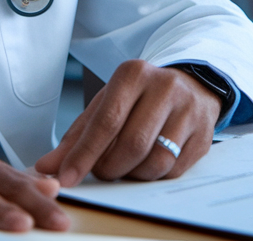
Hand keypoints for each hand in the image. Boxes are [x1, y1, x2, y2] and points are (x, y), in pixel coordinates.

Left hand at [35, 59, 219, 185]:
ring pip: (156, 161)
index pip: (106, 121)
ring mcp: (189, 111)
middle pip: (132, 144)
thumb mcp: (106, 104)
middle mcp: (164, 88)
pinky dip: (153, 176)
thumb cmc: (139, 97)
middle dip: (110, 168)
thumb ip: (77, 136)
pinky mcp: (204, 135)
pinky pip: (175, 170)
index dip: (84, 154)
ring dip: (133, 175)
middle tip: (101, 172)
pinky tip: (146, 166)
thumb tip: (47, 166)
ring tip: (123, 167)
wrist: (189, 85)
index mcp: (133, 74)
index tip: (67, 178)